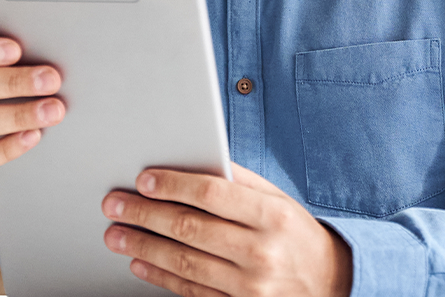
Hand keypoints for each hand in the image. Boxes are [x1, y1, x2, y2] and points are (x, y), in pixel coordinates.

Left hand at [102, 163, 352, 296]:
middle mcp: (262, 252)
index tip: (143, 180)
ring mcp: (251, 287)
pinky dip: (160, 276)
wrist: (330, 286)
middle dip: (145, 214)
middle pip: (190, 228)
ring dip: (143, 246)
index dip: (173, 184)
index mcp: (273, 216)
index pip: (213, 193)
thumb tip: (193, 161)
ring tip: (116, 233)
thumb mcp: (279, 202)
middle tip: (114, 205)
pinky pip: (191, 292)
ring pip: (184, 263)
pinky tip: (140, 262)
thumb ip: (240, 182)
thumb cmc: (296, 237)